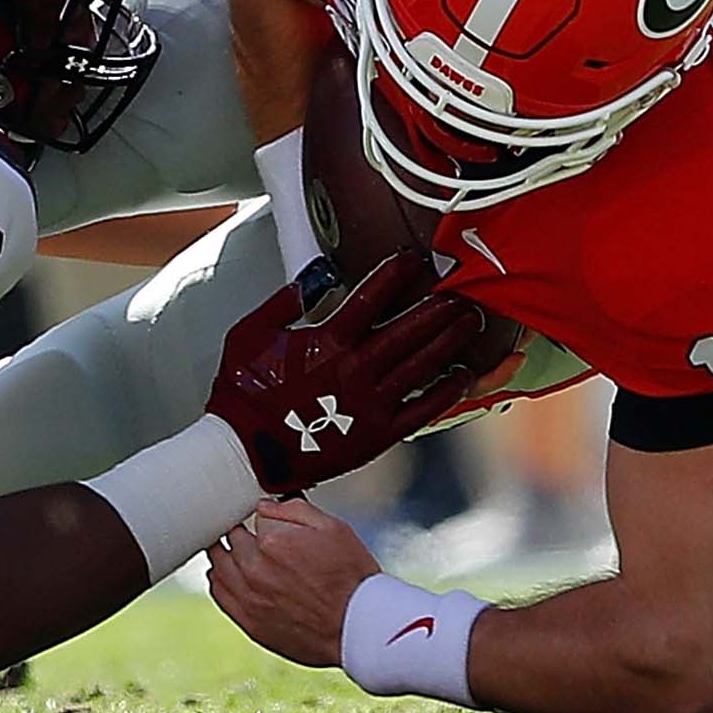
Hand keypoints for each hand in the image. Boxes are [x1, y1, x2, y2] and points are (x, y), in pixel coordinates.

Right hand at [204, 250, 498, 492]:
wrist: (244, 452)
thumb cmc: (243, 397)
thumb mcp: (248, 334)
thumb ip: (281, 302)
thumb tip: (311, 279)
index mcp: (325, 343)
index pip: (371, 297)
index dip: (395, 273)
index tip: (412, 260)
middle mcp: (354, 370)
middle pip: (409, 329)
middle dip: (439, 307)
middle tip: (461, 291)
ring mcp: (370, 403)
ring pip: (422, 364)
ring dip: (450, 340)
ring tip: (469, 322)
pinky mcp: (377, 434)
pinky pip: (422, 409)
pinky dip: (446, 391)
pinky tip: (462, 375)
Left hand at [206, 498, 378, 666]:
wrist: (361, 628)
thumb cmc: (352, 579)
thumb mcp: (334, 529)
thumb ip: (294, 510)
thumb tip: (266, 506)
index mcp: (273, 542)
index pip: (250, 517)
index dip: (260, 516)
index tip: (266, 521)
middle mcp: (255, 570)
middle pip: (229, 538)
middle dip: (240, 532)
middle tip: (251, 533)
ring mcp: (249, 598)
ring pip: (217, 565)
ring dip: (225, 554)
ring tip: (236, 551)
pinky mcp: (249, 621)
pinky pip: (218, 593)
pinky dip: (220, 579)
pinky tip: (229, 575)